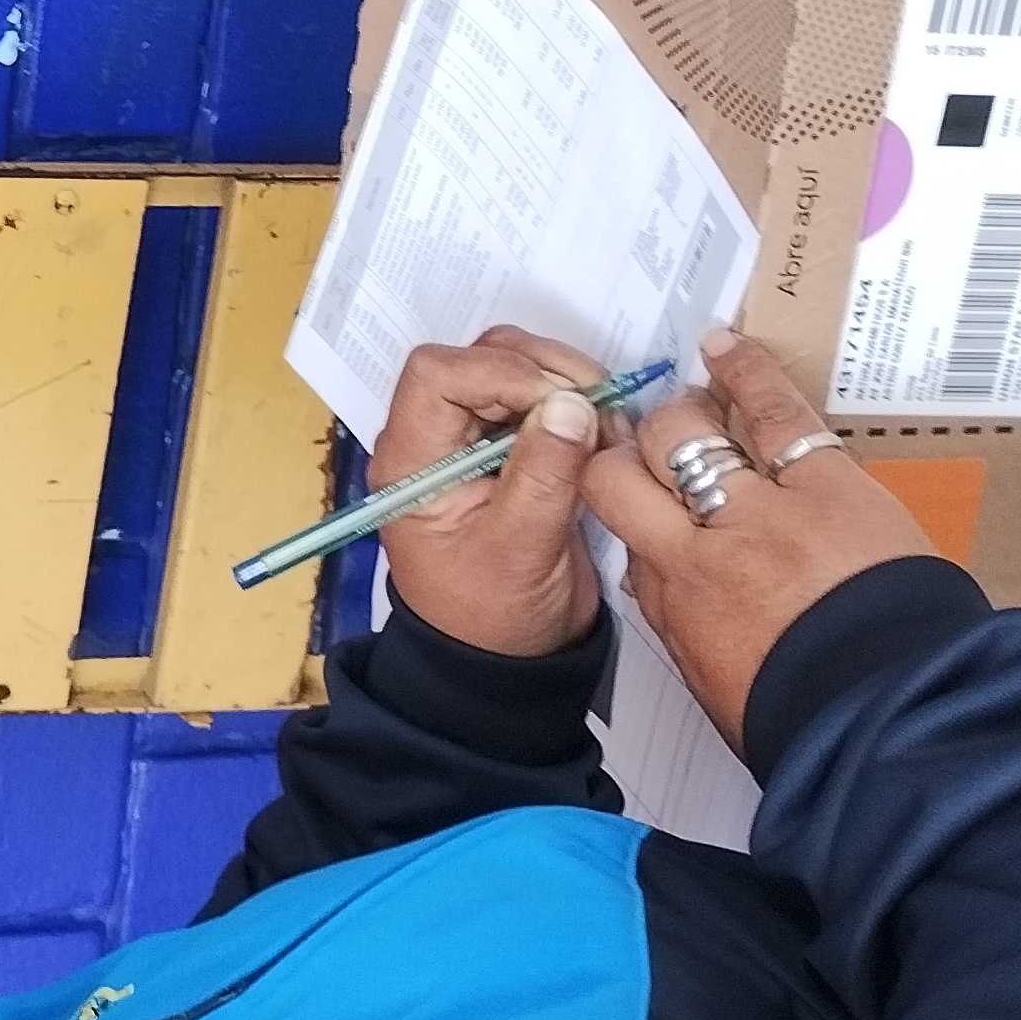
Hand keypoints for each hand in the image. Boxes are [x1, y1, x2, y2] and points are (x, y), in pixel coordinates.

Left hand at [373, 328, 609, 658]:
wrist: (503, 661)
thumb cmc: (493, 618)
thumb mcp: (521, 551)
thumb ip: (543, 475)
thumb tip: (570, 403)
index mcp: (412, 462)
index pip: (437, 376)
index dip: (500, 373)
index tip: (561, 402)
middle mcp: (435, 439)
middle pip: (478, 358)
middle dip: (543, 370)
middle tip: (601, 405)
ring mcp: (472, 439)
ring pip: (511, 368)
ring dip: (564, 382)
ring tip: (608, 424)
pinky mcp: (508, 447)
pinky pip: (538, 398)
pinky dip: (574, 404)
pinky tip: (606, 434)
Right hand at [580, 329, 932, 747]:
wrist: (894, 720)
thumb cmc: (814, 720)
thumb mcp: (716, 684)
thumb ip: (682, 621)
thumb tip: (663, 582)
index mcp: (676, 604)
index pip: (623, 529)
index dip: (623, 501)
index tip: (630, 491)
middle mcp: (701, 548)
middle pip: (633, 472)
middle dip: (635, 453)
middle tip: (650, 444)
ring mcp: (760, 510)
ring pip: (686, 433)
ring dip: (682, 416)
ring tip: (687, 402)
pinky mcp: (825, 484)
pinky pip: (773, 412)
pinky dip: (745, 374)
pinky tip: (721, 347)